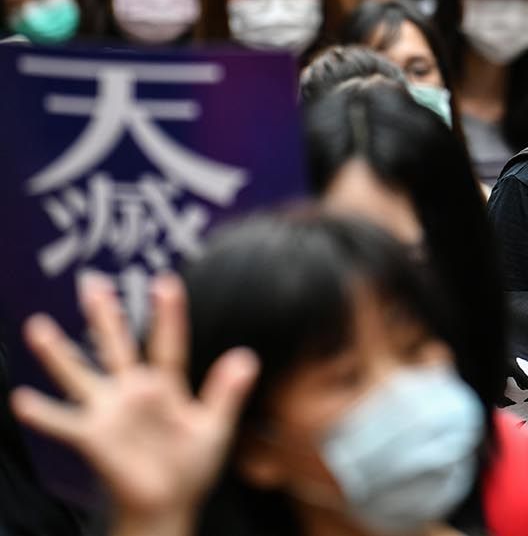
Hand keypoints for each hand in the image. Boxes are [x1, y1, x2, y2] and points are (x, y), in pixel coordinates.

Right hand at [10, 275, 257, 528]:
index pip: (168, 343)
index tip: (166, 282)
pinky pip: (64, 422)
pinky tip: (22, 399)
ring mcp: (110, 412)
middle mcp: (133, 391)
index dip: (169, 315)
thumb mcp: (215, 427)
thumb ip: (227, 393)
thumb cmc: (191, 465)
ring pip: (80, 375)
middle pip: (117, 346)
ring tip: (37, 326)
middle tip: (93, 283)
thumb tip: (248, 357)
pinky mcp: (93, 436)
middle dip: (106, 317)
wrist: (169, 503)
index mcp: (166, 385)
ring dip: (58, 353)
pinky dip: (43, 413)